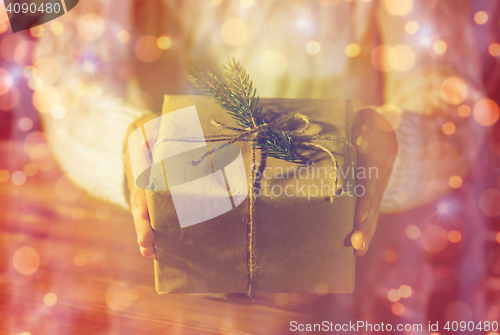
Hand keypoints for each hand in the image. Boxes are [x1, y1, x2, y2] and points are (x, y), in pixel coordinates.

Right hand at [123, 115, 156, 257]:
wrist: (141, 133)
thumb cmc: (153, 127)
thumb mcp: (153, 124)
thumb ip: (155, 131)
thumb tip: (154, 141)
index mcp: (138, 160)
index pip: (140, 180)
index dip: (142, 197)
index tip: (144, 212)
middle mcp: (136, 178)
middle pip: (138, 202)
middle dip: (142, 223)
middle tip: (146, 241)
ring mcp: (140, 190)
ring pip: (140, 213)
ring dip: (144, 232)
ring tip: (147, 251)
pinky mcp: (147, 199)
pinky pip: (147, 215)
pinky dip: (149, 231)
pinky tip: (153, 251)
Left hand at [350, 108, 396, 255]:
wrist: (386, 128)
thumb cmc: (369, 122)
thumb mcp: (367, 119)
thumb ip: (364, 128)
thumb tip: (359, 141)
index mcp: (376, 162)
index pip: (370, 183)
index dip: (365, 200)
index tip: (359, 217)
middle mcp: (379, 179)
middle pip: (372, 205)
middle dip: (365, 226)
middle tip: (356, 246)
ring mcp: (378, 188)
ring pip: (373, 213)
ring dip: (365, 233)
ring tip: (356, 252)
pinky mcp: (373, 193)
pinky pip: (370, 214)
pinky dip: (364, 230)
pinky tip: (352, 246)